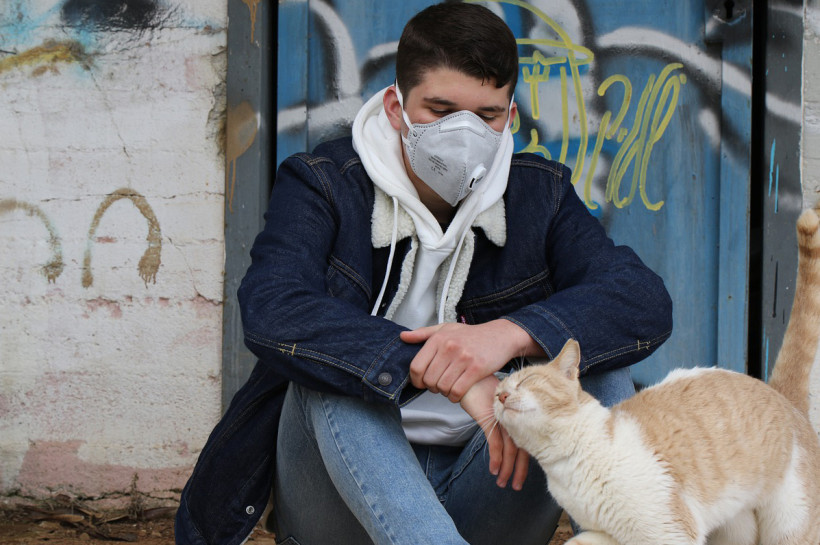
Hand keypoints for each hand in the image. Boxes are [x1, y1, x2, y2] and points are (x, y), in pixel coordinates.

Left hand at [400, 319, 537, 401]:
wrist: (500, 336)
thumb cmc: (471, 334)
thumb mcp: (446, 328)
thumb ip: (423, 333)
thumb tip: (402, 337)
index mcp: (438, 338)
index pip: (416, 366)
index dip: (415, 380)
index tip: (421, 383)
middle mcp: (449, 347)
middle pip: (428, 380)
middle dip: (431, 387)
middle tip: (438, 386)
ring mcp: (463, 358)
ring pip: (442, 387)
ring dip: (444, 393)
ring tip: (449, 388)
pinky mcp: (476, 369)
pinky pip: (458, 391)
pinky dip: (455, 397)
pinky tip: (457, 393)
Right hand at [460, 376, 528, 489]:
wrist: (469, 376)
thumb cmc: (481, 389)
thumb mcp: (495, 406)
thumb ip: (502, 418)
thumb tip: (505, 435)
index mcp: (517, 415)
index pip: (526, 441)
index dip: (524, 461)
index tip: (521, 476)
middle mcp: (513, 418)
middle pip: (522, 448)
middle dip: (519, 470)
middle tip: (516, 487)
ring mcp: (503, 418)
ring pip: (510, 449)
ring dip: (506, 469)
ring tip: (503, 483)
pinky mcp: (490, 418)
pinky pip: (495, 443)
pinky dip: (496, 458)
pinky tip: (494, 470)